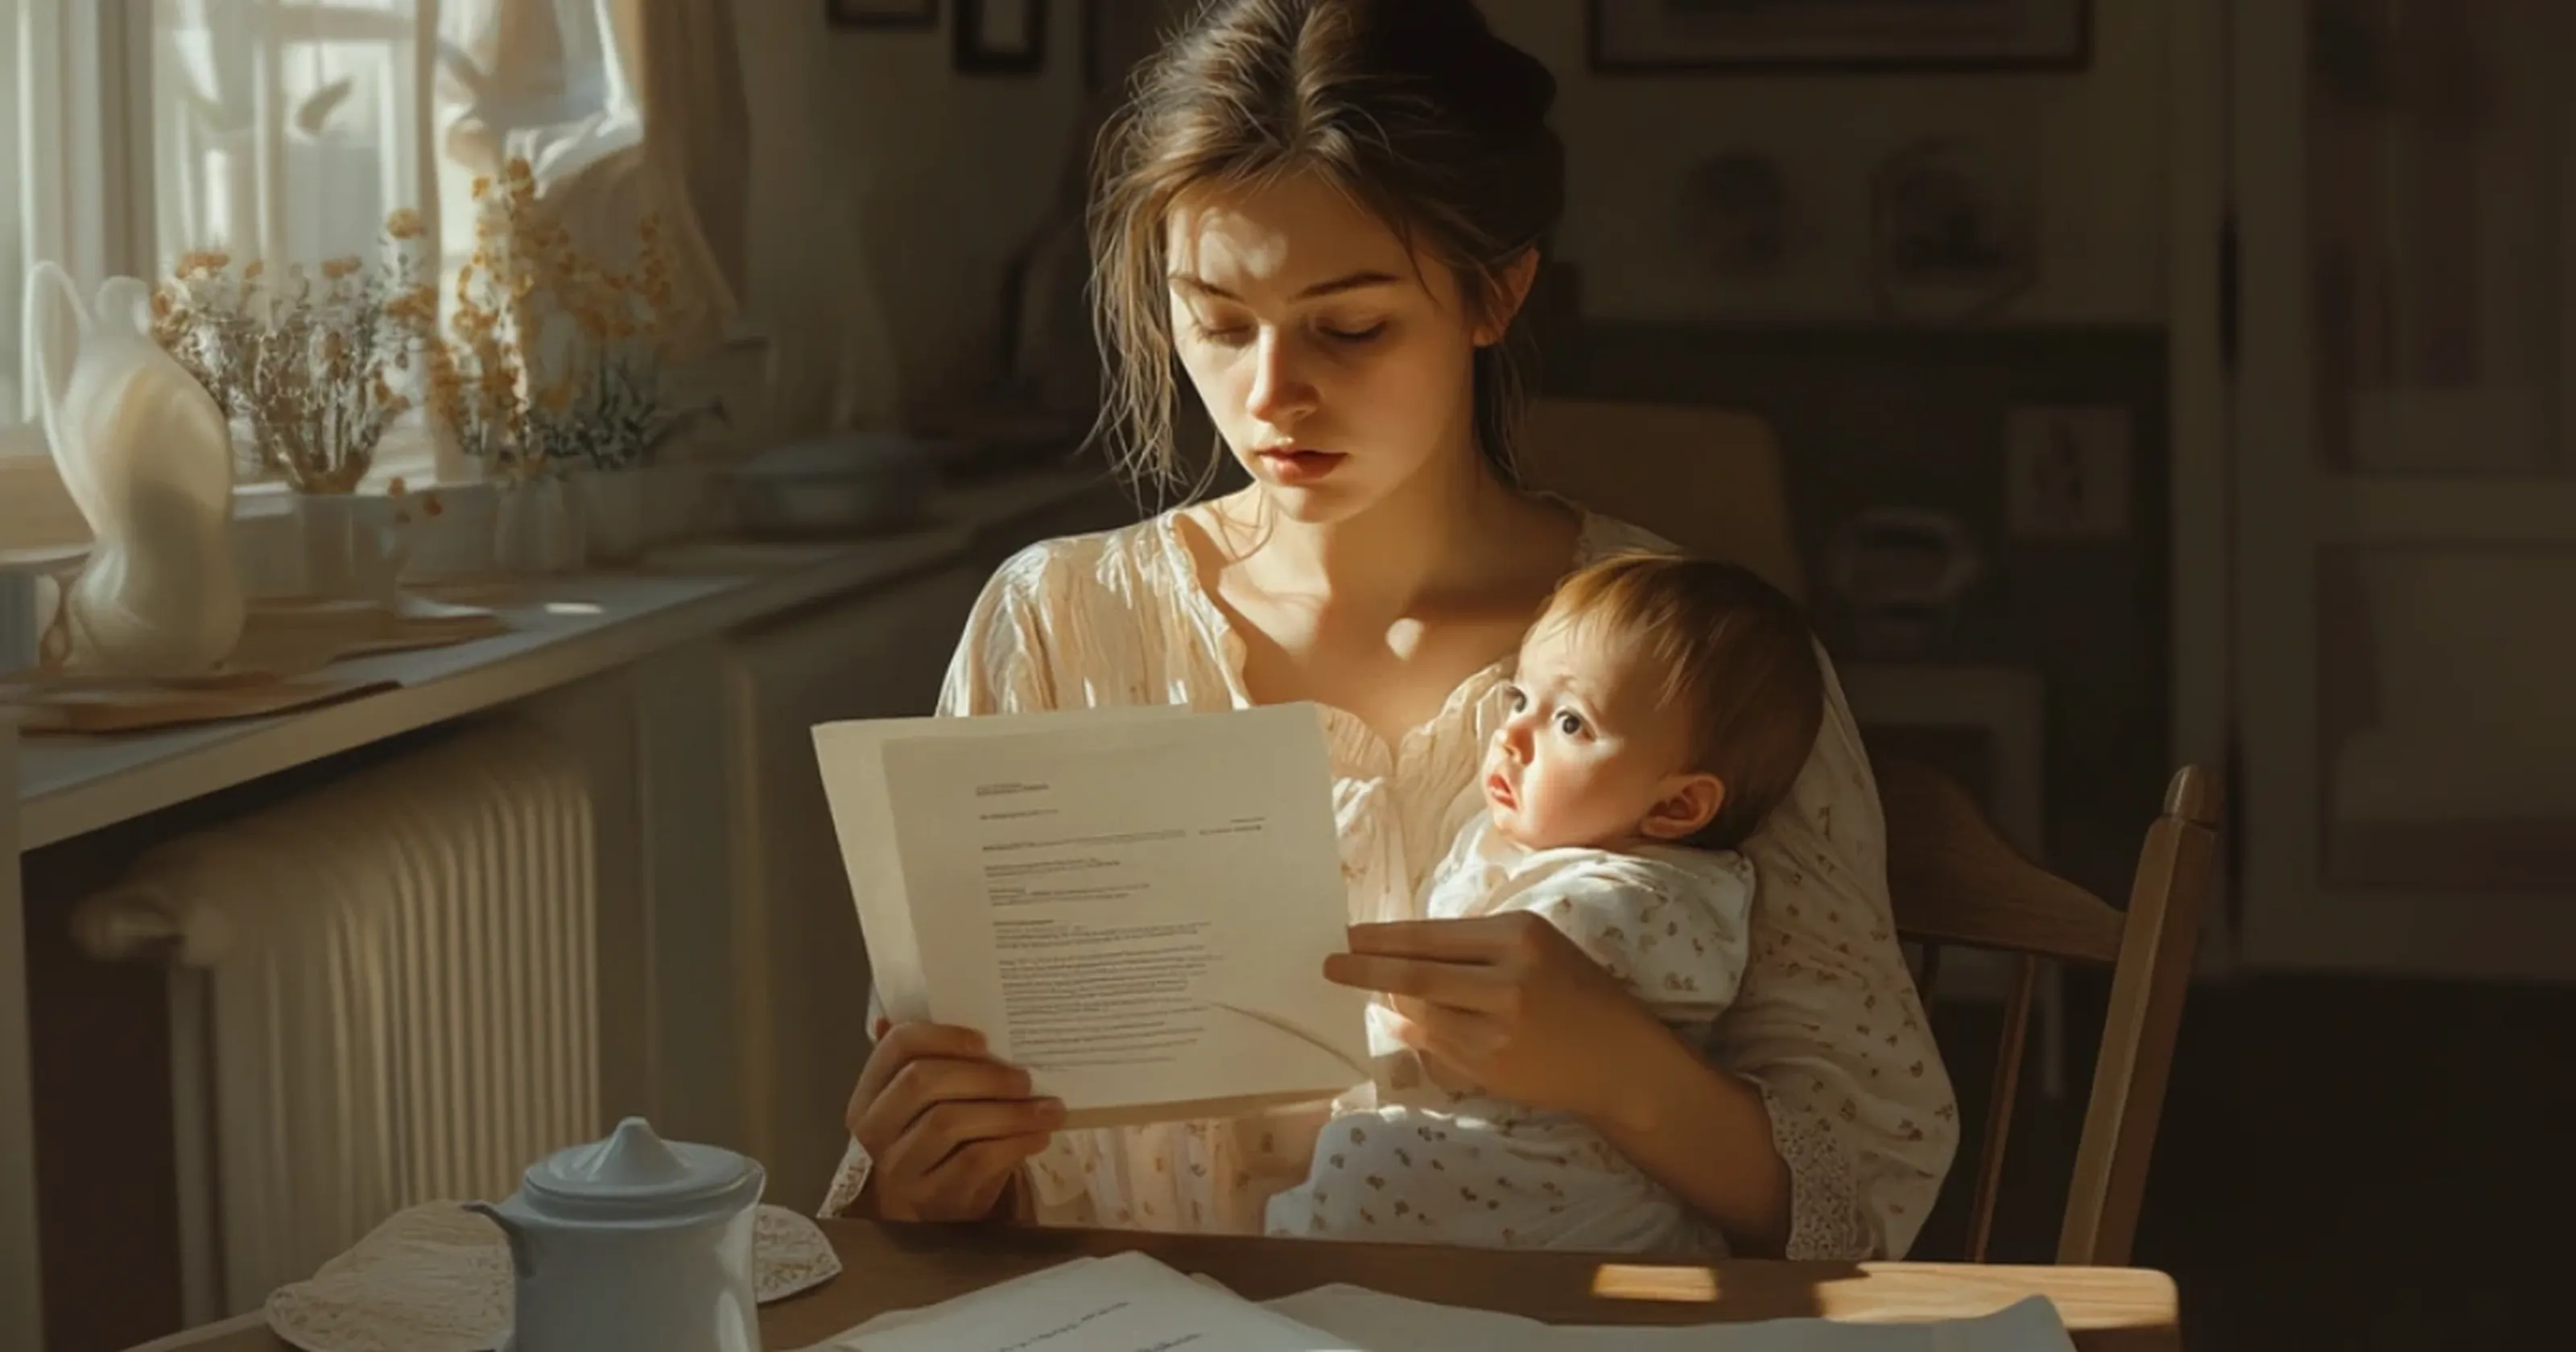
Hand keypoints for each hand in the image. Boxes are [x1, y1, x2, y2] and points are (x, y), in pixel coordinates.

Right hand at [844, 1019, 1063, 1221]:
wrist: (932, 1215)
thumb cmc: (935, 1146)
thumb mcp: (925, 1108)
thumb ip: (933, 1063)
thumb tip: (947, 1003)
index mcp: (869, 1094)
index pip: (896, 1047)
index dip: (942, 1036)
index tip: (984, 1040)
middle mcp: (875, 1130)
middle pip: (922, 1081)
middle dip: (982, 1074)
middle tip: (1025, 1078)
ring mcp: (900, 1167)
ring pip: (949, 1121)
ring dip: (1008, 1111)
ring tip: (1047, 1108)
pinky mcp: (933, 1197)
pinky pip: (974, 1160)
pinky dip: (1013, 1143)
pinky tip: (1039, 1136)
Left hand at [1323, 912, 1678, 1127]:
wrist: (1620, 1059)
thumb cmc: (1579, 992)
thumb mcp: (1538, 948)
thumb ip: (1477, 947)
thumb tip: (1407, 949)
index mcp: (1518, 937)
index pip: (1431, 937)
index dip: (1382, 938)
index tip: (1347, 936)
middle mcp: (1506, 980)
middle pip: (1415, 974)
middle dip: (1365, 969)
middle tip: (1329, 964)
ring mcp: (1497, 1030)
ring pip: (1420, 1014)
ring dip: (1391, 1003)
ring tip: (1374, 992)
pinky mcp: (1491, 1068)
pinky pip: (1434, 1046)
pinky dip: (1413, 1032)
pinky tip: (1404, 1023)